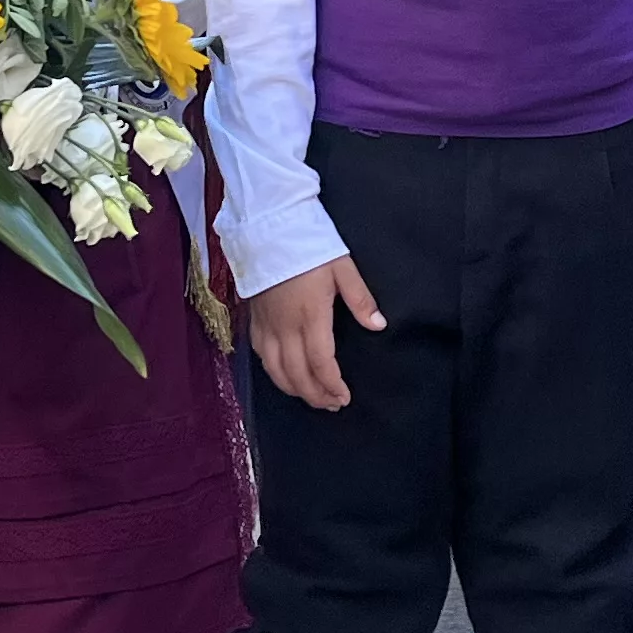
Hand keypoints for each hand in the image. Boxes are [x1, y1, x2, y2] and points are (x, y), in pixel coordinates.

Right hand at [245, 254, 386, 411]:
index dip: (332, 385)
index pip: (320, 363)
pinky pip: (260, 355)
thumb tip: (378, 325)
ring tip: (311, 397)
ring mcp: (266, 324)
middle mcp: (285, 326)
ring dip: (293, 389)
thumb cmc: (310, 245)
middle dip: (315, 395)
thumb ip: (360, 299)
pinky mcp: (254, 318)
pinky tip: (284, 375)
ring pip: (274, 370)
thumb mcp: (342, 267)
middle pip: (296, 374)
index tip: (344, 397)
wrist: (269, 227)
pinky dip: (272, 372)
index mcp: (311, 315)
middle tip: (332, 404)